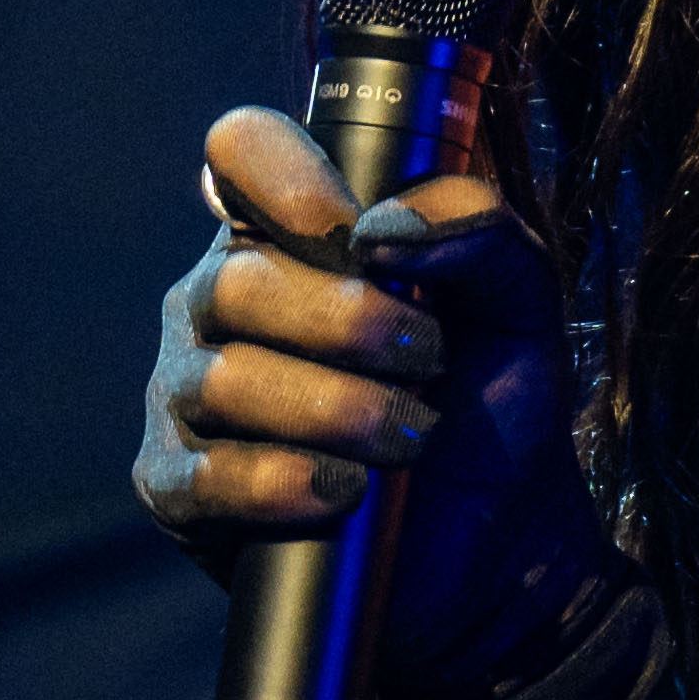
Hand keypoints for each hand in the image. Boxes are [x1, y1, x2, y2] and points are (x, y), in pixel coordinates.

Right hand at [137, 107, 604, 688]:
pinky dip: (281, 483)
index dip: (292, 180)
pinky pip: (202, 478)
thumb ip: (483, 229)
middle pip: (237, 279)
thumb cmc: (491, 407)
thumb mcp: (520, 305)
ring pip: (224, 379)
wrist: (494, 547)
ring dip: (338, 410)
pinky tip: (344, 491)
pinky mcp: (178, 490)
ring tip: (412, 439)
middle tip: (428, 359)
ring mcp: (186, 395)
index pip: (243, 153)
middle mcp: (218, 303)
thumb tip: (386, 228)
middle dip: (349, 324)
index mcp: (288, 237)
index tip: (363, 238)